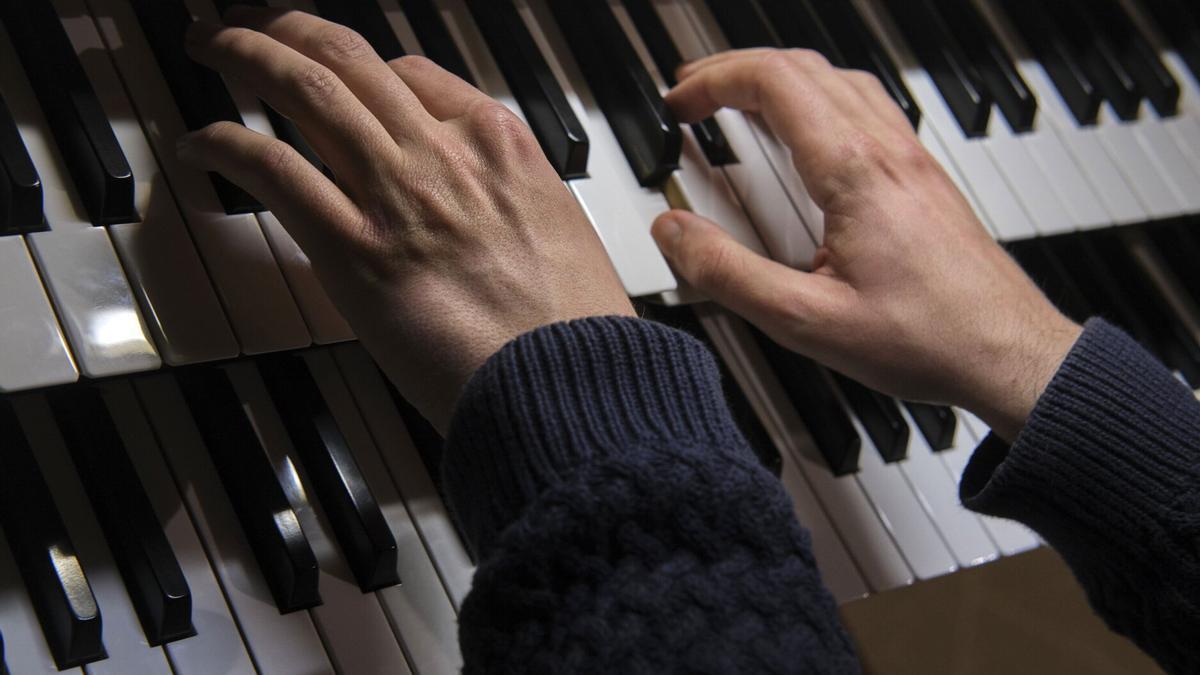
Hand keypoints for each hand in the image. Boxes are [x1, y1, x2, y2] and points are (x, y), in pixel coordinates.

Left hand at [179, 8, 631, 430]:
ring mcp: (398, 195)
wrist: (566, 383)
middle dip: (289, 27)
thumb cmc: (573, 328)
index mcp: (500, 143)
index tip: (338, 75)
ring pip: (307, 89)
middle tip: (252, 22)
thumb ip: (507, 200)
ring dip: (246, 53)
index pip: (413, 73)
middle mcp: (445, 152)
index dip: (362, 66)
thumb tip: (472, 208)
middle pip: (350, 58)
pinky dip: (227, 144)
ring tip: (211, 44)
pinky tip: (202, 143)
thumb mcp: (560, 232)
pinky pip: (276, 169)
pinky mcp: (355, 251)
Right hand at [654, 49, 1080, 439]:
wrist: (1009, 355)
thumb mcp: (806, 321)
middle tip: (692, 96)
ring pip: (837, 81)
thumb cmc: (929, 339)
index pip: (773, 82)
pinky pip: (865, 109)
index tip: (678, 104)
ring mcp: (911, 159)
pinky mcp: (924, 178)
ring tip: (736, 104)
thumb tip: (674, 234)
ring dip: (778, 79)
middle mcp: (888, 150)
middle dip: (735, 71)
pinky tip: (804, 138)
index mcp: (855, 171)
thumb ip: (729, 274)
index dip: (713, 81)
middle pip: (802, 67)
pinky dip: (817, 102)